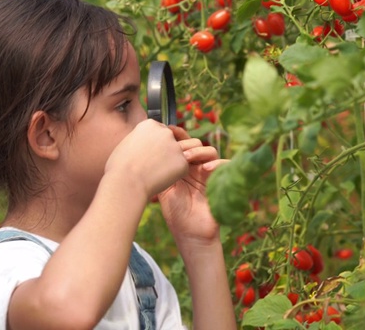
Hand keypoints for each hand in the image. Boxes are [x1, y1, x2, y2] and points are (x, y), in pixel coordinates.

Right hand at [105, 119, 187, 197]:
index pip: (159, 130)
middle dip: (165, 151)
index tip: (147, 154)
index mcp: (150, 124)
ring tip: (156, 172)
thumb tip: (142, 144)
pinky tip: (161, 179)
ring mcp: (175, 146)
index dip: (155, 144)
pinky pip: (181, 168)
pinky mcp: (183, 161)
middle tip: (152, 165)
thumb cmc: (119, 167)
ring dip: (171, 162)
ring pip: (178, 154)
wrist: (126, 182)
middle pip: (171, 140)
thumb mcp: (126, 143)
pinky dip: (174, 175)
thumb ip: (139, 139)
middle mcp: (165, 132)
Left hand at [157, 126, 227, 243]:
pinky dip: (217, 163)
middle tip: (179, 150)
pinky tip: (205, 169)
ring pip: (210, 152)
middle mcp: (195, 167)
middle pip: (196, 144)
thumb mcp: (163, 188)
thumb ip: (157, 171)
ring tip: (189, 159)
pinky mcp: (220, 182)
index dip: (178, 135)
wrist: (190, 234)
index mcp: (181, 166)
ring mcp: (208, 174)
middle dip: (188, 144)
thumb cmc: (175, 213)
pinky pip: (225, 166)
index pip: (183, 144)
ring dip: (200, 152)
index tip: (169, 131)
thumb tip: (140, 152)